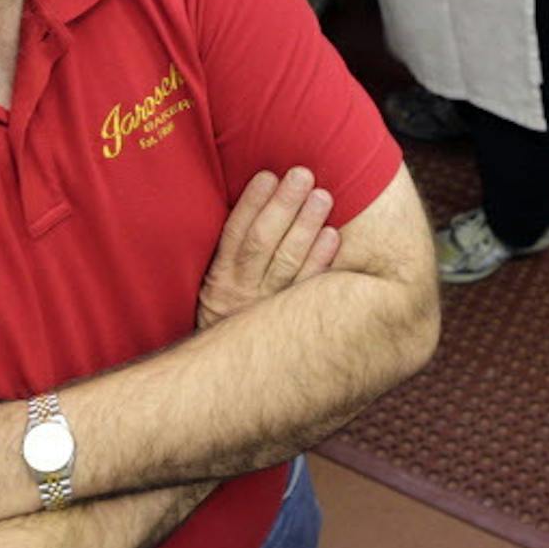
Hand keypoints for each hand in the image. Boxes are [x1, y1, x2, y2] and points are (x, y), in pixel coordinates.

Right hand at [197, 168, 338, 328]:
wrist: (230, 373)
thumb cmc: (228, 311)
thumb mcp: (216, 284)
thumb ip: (231, 251)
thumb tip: (257, 196)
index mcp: (219, 278)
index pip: (234, 234)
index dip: (251, 203)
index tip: (267, 175)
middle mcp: (241, 291)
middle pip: (262, 242)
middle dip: (283, 206)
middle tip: (302, 174)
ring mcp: (267, 306)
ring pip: (287, 261)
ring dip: (306, 226)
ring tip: (322, 196)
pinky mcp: (291, 320)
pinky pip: (307, 287)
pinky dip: (320, 260)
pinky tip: (332, 235)